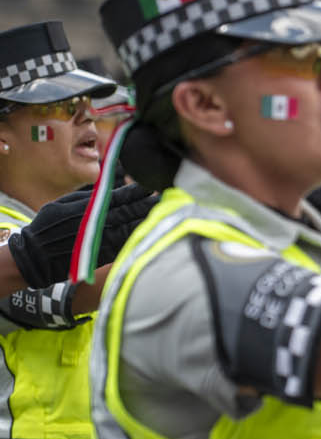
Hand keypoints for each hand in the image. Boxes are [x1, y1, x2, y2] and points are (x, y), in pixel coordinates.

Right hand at [8, 184, 157, 287]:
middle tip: (166, 196)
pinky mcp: (104, 255)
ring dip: (150, 219)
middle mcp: (98, 222)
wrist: (37, 255)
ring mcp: (103, 239)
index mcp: (88, 207)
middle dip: (149, 203)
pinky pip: (127, 245)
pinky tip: (154, 231)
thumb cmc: (49, 224)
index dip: (138, 191)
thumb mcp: (65, 202)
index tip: (152, 185)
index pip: (120, 197)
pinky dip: (141, 237)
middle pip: (131, 211)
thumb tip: (109, 183)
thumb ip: (89, 194)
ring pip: (133, 228)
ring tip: (166, 212)